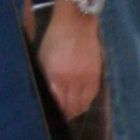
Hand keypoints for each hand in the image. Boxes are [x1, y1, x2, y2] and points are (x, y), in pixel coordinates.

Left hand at [37, 3, 103, 118]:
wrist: (76, 23)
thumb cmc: (54, 39)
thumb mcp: (43, 59)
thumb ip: (46, 81)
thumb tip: (51, 99)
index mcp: (57, 76)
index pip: (60, 105)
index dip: (57, 113)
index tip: (54, 116)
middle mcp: (74, 80)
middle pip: (73, 108)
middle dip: (67, 114)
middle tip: (62, 116)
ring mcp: (87, 78)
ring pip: (84, 104)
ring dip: (77, 110)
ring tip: (71, 110)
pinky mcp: (96, 74)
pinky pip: (92, 95)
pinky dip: (85, 100)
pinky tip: (80, 99)